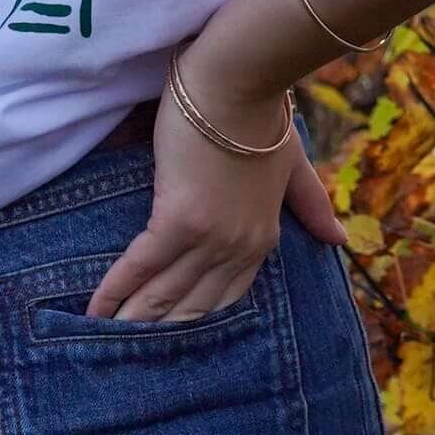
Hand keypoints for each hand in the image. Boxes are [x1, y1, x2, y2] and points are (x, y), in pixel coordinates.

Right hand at [83, 70, 346, 325]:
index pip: (227, 293)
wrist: (239, 80)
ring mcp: (210, 237)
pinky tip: (95, 312)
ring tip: (107, 342)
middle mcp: (238, 247)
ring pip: (165, 292)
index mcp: (263, 237)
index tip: (173, 339)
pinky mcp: (178, 219)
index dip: (197, 318)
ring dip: (134, 319)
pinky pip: (141, 265)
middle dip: (162, 329)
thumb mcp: (292, 164)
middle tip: (131, 355)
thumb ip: (311, 204)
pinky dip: (116, 290)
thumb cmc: (261, 113)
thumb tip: (339, 241)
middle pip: (194, 303)